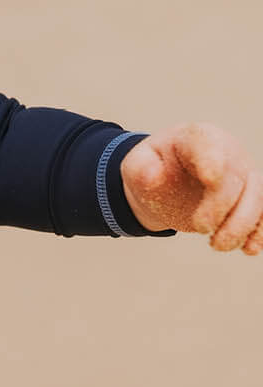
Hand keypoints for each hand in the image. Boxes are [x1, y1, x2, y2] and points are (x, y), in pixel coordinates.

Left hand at [121, 123, 262, 252]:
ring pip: (257, 195)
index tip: (210, 179)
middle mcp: (227, 152)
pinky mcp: (251, 197)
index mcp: (196, 138)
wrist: (165, 180)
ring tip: (217, 245)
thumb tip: (154, 176)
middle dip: (221, 205)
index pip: (207, 144)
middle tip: (201, 228)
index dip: (212, 160)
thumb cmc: (152, 167)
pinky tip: (249, 249)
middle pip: (235, 176)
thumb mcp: (136, 165)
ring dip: (242, 224)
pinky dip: (260, 232)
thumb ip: (141, 169)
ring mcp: (243, 173)